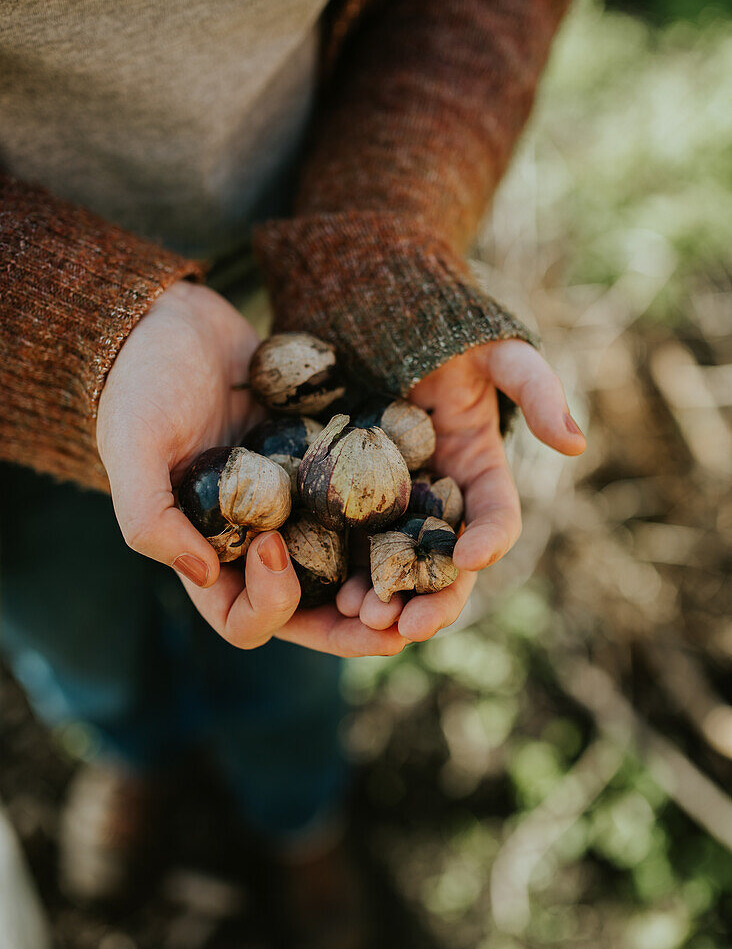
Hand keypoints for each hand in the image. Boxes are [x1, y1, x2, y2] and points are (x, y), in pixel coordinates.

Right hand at [97, 282, 407, 655]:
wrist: (177, 321)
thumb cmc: (142, 384)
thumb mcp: (130, 444)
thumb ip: (149, 516)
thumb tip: (204, 574)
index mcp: (211, 553)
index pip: (245, 618)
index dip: (269, 604)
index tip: (274, 543)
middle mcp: (261, 544)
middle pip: (315, 611)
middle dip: (357, 626)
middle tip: (401, 624)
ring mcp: (300, 508)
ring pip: (352, 567)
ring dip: (389, 582)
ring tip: (427, 583)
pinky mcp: (330, 469)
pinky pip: (369, 506)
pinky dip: (399, 520)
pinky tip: (432, 514)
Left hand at [334, 338, 585, 642]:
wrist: (385, 316)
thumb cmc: (450, 332)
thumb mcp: (500, 354)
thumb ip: (537, 390)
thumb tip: (576, 443)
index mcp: (480, 472)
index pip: (496, 518)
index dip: (489, 539)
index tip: (469, 555)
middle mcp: (439, 498)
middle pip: (444, 564)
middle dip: (433, 599)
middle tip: (410, 626)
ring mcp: (392, 502)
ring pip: (394, 565)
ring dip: (385, 599)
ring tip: (363, 619)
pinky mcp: (348, 499)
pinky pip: (347, 542)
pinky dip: (342, 572)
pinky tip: (328, 594)